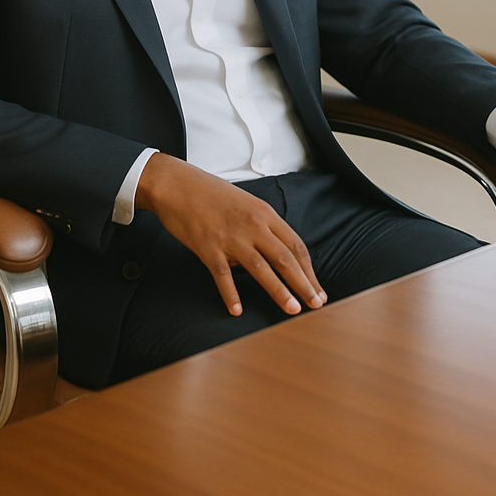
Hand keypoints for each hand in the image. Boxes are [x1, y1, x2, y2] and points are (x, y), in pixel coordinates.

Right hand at [135, 153, 327, 315]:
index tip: (317, 288)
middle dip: (304, 284)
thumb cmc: (211, 194)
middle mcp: (252, 225)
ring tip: (292, 309)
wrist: (178, 185)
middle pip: (285, 258)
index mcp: (264, 213)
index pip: (295, 245)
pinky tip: (237, 310)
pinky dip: (230, 295)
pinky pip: (223, 276)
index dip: (309, 269)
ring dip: (279, 291)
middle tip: (316, 304)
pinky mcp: (208, 248)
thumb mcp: (246, 203)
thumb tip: (271, 256)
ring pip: (261, 269)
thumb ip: (261, 228)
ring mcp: (230, 237)